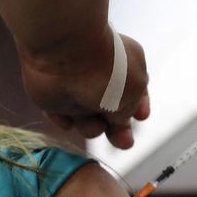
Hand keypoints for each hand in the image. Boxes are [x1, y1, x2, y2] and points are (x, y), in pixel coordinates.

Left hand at [20, 30, 149, 149]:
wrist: (64, 54)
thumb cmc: (106, 70)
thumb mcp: (133, 92)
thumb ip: (128, 112)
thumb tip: (120, 123)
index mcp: (125, 69)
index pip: (135, 93)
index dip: (138, 108)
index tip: (141, 116)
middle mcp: (101, 81)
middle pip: (111, 114)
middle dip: (119, 131)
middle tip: (124, 142)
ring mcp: (77, 90)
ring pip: (88, 122)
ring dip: (91, 128)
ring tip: (90, 122)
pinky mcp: (55, 99)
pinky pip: (63, 119)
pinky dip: (65, 121)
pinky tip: (67, 116)